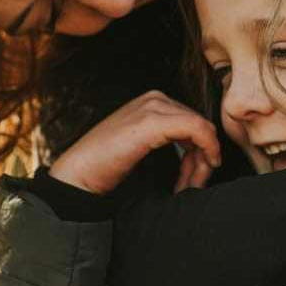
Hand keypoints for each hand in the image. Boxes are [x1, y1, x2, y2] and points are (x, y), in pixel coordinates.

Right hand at [50, 91, 221, 194]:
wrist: (79, 174)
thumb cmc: (106, 165)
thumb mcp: (143, 146)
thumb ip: (169, 142)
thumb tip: (201, 156)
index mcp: (152, 102)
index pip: (193, 122)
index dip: (202, 151)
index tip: (194, 179)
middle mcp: (155, 98)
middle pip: (199, 125)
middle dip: (202, 158)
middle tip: (193, 186)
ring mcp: (153, 107)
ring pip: (201, 128)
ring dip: (202, 161)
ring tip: (188, 187)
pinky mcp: (152, 121)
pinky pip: (197, 129)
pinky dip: (206, 150)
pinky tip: (198, 172)